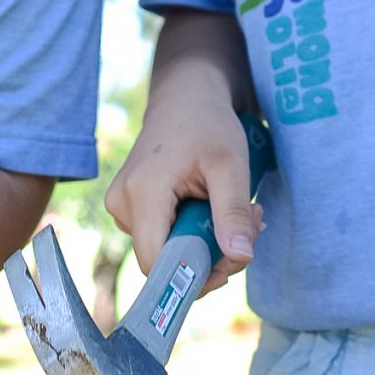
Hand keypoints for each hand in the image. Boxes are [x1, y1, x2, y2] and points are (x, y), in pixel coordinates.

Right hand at [104, 93, 259, 295]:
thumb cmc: (208, 125)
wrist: (185, 99)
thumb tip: (241, 257)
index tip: (233, 262)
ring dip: (208, 244)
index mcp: (142, 193)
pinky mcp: (130, 208)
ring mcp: (122, 206)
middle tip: (251, 225)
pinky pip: (163, 237)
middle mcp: (122, 204)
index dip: (194, 275)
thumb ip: (233, 212)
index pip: (156, 264)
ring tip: (239, 211)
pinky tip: (214, 208)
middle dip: (212, 256)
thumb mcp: (231, 165)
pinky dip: (194, 233)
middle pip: (164, 260)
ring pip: (167, 251)